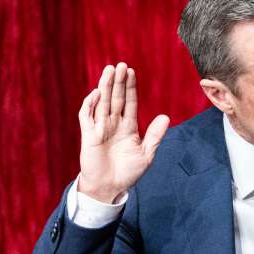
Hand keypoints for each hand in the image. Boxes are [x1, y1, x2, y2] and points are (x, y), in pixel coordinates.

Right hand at [77, 62, 170, 202]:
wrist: (110, 188)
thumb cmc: (128, 172)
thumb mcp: (146, 154)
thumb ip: (154, 136)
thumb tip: (166, 117)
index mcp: (128, 127)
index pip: (129, 102)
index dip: (130, 87)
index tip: (132, 72)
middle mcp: (113, 124)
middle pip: (116, 98)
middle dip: (118, 82)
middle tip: (121, 65)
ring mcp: (100, 128)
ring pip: (102, 102)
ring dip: (105, 87)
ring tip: (109, 71)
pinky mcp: (88, 136)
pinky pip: (87, 117)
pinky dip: (90, 105)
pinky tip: (97, 94)